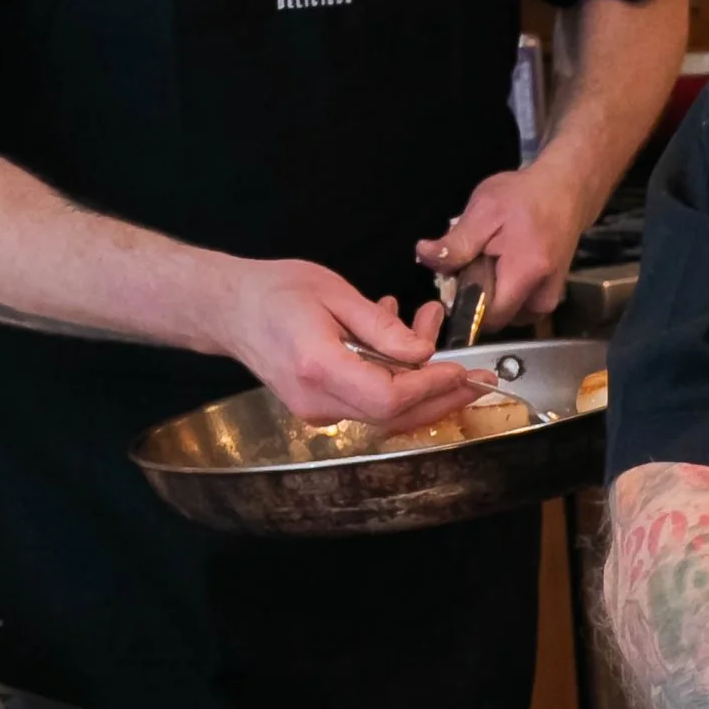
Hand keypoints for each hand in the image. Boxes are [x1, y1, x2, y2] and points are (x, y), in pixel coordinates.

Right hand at [215, 260, 468, 435]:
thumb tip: (423, 353)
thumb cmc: (274, 291)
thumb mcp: (334, 293)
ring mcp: (317, 411)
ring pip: (386, 414)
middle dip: (442, 398)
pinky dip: (397, 381)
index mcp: (317, 367)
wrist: (229, 309)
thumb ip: (381, 327)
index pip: (388, 396)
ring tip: (431, 334)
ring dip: (421, 385)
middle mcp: (317, 400)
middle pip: (394, 416)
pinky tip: (400, 346)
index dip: (430, 388)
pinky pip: (370, 404)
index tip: (460, 371)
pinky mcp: (321, 409)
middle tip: (478, 380)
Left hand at [417, 153, 594, 327]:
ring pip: (505, 316)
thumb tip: (424, 256)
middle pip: (495, 319)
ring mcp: (548, 302)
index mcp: (525, 274)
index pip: (487, 318)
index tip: (457, 280)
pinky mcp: (550, 300)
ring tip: (491, 262)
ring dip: (491, 295)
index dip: (465, 304)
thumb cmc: (524, 197)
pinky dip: (505, 293)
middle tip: (474, 263)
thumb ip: (456, 241)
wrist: (565, 191)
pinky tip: (504, 268)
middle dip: (477, 298)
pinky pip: (517, 309)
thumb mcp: (484, 210)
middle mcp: (541, 298)